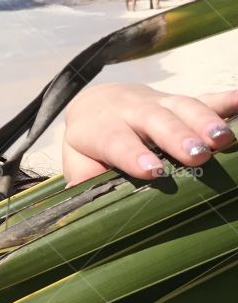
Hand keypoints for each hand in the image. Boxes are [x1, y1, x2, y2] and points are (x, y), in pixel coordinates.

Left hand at [62, 81, 237, 186]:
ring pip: (183, 106)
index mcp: (101, 127)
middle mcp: (131, 110)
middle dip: (176, 136)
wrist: (98, 103)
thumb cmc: (91, 143)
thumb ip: (84, 179)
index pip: (116, 140)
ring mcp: (159, 102)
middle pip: (155, 120)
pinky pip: (206, 97)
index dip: (132, 154)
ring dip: (204, 120)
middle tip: (198, 154)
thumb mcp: (79, 160)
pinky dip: (226, 99)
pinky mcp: (181, 101)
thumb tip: (84, 204)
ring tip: (224, 139)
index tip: (152, 170)